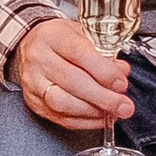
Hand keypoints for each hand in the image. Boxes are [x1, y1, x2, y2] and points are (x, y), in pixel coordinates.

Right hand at [15, 16, 131, 129]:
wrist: (31, 47)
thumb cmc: (59, 40)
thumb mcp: (83, 34)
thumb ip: (103, 51)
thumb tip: (121, 71)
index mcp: (52, 36)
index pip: (79, 53)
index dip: (103, 71)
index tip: (121, 82)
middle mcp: (39, 59)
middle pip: (71, 81)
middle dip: (102, 97)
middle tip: (123, 105)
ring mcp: (33, 83)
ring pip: (62, 103)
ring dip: (93, 111)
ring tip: (112, 112)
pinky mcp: (34, 103)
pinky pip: (60, 118)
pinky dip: (84, 121)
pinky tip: (100, 118)